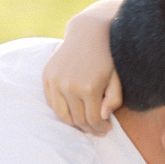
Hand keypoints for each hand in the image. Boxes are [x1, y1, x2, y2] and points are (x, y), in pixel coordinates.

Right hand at [43, 2, 122, 135]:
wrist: (88, 33)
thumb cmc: (108, 57)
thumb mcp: (117, 79)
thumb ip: (113, 100)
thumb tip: (102, 117)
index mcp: (89, 88)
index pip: (93, 119)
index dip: (101, 128)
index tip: (107, 129)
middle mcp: (69, 86)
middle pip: (78, 120)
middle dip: (90, 128)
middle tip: (98, 130)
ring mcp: (56, 81)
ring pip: (62, 115)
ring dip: (74, 123)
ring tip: (85, 124)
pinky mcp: (47, 76)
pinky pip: (52, 102)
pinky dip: (62, 110)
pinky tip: (74, 110)